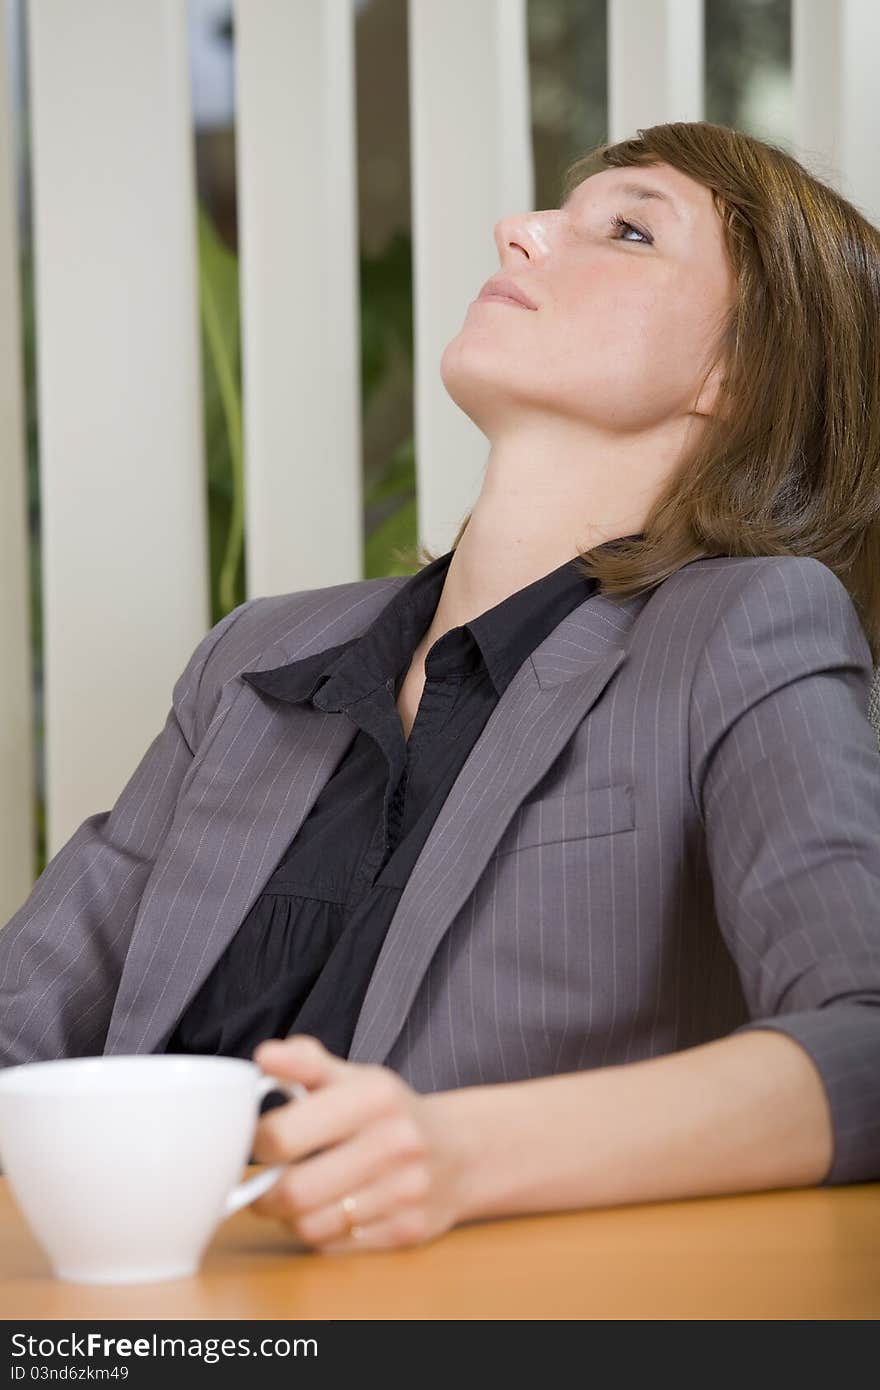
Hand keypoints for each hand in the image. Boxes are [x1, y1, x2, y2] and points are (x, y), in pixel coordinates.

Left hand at [248, 1034, 469, 1252]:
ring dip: (291, 1216)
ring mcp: (406, 1191)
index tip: (258, 1142)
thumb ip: (306, 1063)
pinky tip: (329, 1211)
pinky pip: (335, 1247)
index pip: (283, 1136)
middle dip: (265, 1193)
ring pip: (310, 1225)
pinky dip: (321, 1233)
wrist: (461, 1151)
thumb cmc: (391, 1112)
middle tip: (264, 1183)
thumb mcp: (355, 1077)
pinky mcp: (408, 1231)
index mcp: (375, 1096)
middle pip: (294, 1192)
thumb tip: (264, 1055)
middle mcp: (396, 1143)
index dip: (256, 1144)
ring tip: (296, 1196)